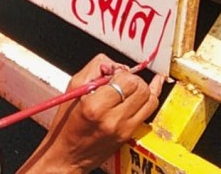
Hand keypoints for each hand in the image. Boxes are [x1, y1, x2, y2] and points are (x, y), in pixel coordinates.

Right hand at [17, 54, 165, 172]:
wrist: (67, 155)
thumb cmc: (66, 124)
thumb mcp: (73, 88)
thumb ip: (95, 68)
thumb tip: (115, 65)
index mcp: (95, 106)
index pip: (126, 79)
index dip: (122, 72)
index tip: (114, 73)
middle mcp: (112, 119)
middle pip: (140, 88)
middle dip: (133, 79)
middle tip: (121, 80)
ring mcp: (124, 129)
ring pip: (149, 99)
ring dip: (142, 88)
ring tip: (131, 87)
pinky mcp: (129, 135)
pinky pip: (149, 112)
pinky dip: (150, 98)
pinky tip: (154, 86)